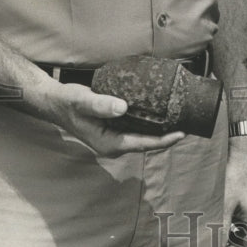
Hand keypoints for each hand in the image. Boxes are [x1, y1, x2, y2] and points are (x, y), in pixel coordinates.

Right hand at [27, 76, 184, 156]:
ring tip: (182, 115)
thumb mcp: (83, 102)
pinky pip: (139, 126)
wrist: (57, 102)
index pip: (144, 145)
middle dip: (168, 134)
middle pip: (149, 141)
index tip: (182, 133)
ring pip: (145, 134)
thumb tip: (123, 108)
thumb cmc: (69, 103)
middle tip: (189, 121)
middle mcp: (116, 143)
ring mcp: (117, 136)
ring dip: (162, 127)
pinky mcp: (117, 127)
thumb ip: (101, 104)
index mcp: (111, 144)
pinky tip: (163, 109)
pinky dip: (152, 119)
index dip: (165, 140)